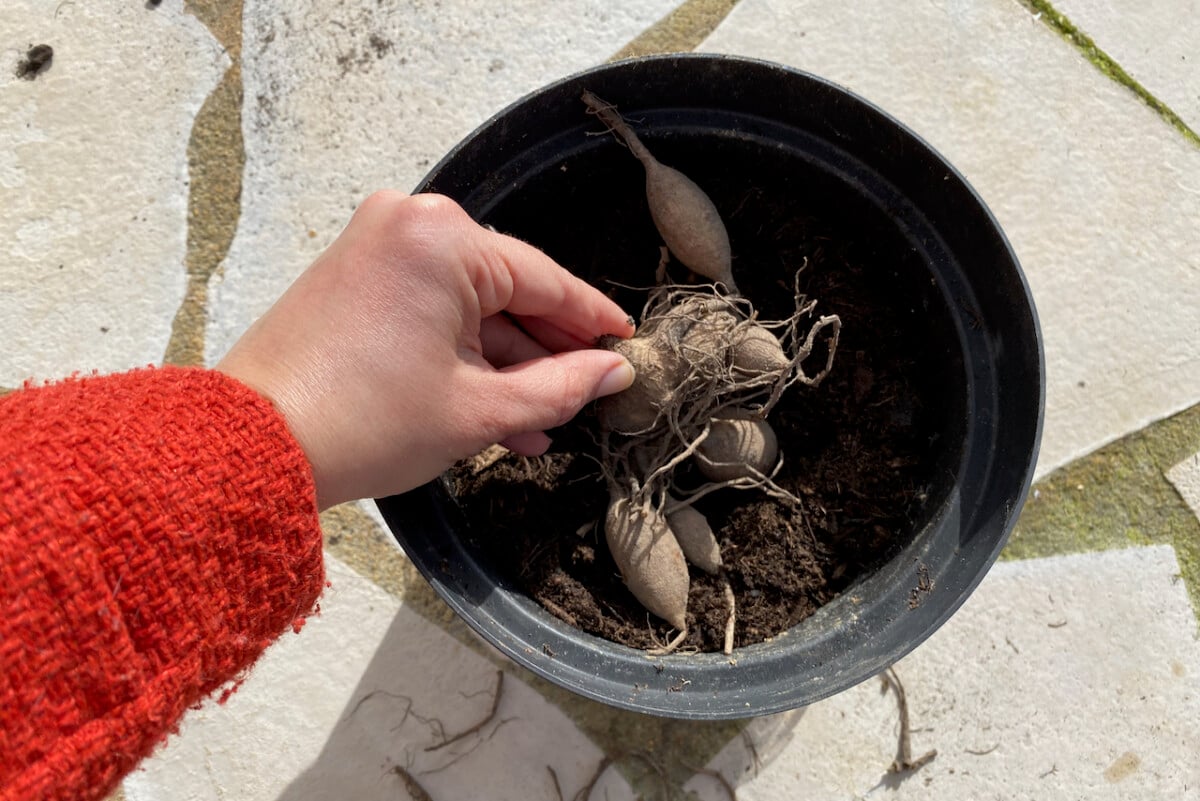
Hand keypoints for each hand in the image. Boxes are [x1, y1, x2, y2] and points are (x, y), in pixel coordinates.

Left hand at [217, 191, 634, 508]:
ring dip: (504, 365)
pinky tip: (496, 409)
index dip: (591, 320)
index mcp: (442, 239)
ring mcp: (375, 248)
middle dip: (544, 352)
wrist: (251, 446)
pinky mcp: (354, 276)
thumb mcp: (480, 410)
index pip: (545, 280)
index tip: (624, 345)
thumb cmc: (358, 422)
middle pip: (506, 290)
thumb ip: (560, 386)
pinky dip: (460, 354)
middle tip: (585, 392)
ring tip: (539, 422)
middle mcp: (407, 225)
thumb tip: (611, 373)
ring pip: (468, 307)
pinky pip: (430, 310)